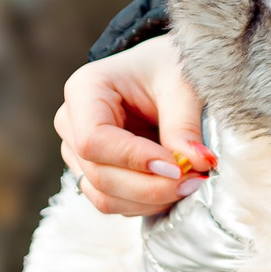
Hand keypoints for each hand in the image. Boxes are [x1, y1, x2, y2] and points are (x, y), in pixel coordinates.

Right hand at [56, 34, 216, 216]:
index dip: (134, 160)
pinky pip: (114, 201)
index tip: (178, 167)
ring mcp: (77, 151)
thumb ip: (184, 126)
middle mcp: (71, 123)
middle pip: (98, 174)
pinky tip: (175, 187)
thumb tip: (199, 163)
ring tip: (190, 184)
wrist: (166, 70)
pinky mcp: (93, 172)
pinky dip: (146, 203)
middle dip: (149, 186)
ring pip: (103, 195)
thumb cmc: (170, 67)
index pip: (94, 140)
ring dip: (150, 200)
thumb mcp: (183, 87)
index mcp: (85, 89)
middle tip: (195, 181)